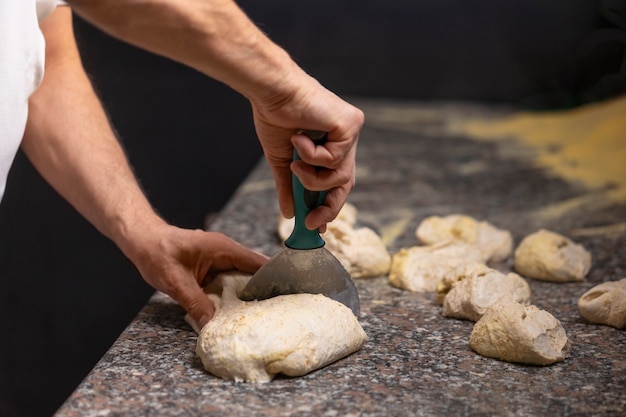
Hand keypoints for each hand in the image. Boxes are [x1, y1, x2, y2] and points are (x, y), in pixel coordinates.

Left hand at [126, 223, 266, 329]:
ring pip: (240, 279)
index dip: (272, 278)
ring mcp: (219, 260)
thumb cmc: (157, 252)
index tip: (284, 296)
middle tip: (272, 312)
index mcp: (223, 248)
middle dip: (261, 291)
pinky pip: (228, 282)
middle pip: (253, 273)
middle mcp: (225, 252)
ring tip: (258, 315)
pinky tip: (234, 312)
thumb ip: (196, 303)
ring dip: (245, 295)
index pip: (257, 262)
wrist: (141, 241)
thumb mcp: (175, 282)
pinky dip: (232, 295)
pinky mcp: (212, 267)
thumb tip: (211, 325)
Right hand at [250, 74, 363, 231]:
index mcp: (332, 146)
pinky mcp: (351, 125)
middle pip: (345, 183)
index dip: (329, 205)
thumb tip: (289, 214)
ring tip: (295, 164)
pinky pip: (334, 159)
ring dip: (312, 178)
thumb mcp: (282, 161)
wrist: (272, 92)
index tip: (315, 224)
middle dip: (328, 206)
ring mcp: (350, 132)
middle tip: (311, 221)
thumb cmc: (275, 118)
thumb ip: (288, 187)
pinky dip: (312, 156)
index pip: (337, 182)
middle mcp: (346, 139)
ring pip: (340, 176)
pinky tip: (299, 138)